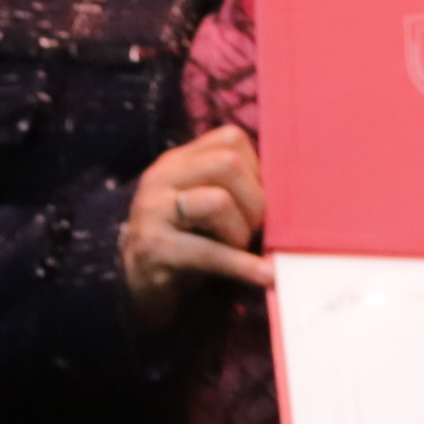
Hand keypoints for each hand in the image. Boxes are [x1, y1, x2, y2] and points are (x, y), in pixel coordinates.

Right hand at [119, 122, 271, 330]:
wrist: (132, 285)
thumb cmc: (183, 244)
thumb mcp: (204, 206)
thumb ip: (234, 189)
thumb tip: (290, 192)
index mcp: (178, 161)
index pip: (230, 139)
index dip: (258, 169)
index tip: (260, 200)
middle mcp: (162, 177)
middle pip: (228, 164)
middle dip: (255, 201)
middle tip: (255, 229)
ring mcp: (153, 210)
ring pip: (218, 201)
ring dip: (241, 231)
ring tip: (240, 249)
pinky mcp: (154, 248)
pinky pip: (209, 252)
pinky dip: (243, 266)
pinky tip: (266, 276)